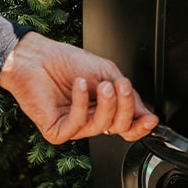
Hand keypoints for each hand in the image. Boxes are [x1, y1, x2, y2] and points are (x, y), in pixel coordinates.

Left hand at [0, 32, 157, 144]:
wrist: (36, 57)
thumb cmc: (66, 62)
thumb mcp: (105, 72)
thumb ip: (126, 92)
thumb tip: (145, 112)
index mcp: (103, 108)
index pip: (126, 125)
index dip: (140, 125)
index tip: (151, 119)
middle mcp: (90, 120)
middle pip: (119, 126)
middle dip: (125, 107)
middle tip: (121, 87)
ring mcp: (74, 127)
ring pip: (101, 126)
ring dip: (105, 104)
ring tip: (102, 84)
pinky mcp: (57, 131)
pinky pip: (77, 124)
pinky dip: (81, 103)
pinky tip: (79, 85)